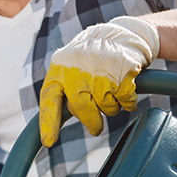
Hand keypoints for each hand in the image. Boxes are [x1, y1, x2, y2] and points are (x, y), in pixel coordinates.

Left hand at [39, 16, 159, 145]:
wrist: (120, 35)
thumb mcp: (69, 68)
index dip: (48, 122)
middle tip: (96, 128)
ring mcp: (101, 69)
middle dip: (91, 122)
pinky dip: (128, 101)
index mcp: (59, 70)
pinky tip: (124, 88)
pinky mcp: (124, 71)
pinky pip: (126, 101)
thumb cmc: (89, 60)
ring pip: (107, 107)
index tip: (49, 142)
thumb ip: (62, 91)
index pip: (49, 99)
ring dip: (111, 107)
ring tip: (110, 90)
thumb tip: (52, 125)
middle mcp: (77, 69)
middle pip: (82, 108)